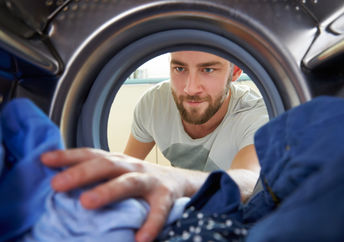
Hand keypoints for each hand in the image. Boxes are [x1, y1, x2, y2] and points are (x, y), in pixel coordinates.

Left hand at [41, 148, 201, 241]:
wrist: (178, 180)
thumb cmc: (140, 178)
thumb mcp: (118, 171)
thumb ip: (96, 175)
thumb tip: (60, 181)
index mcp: (117, 161)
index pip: (90, 154)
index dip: (68, 156)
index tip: (44, 160)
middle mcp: (131, 166)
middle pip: (105, 165)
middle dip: (81, 173)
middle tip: (57, 184)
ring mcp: (149, 180)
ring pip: (129, 183)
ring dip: (108, 191)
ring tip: (87, 203)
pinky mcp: (166, 196)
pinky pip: (158, 211)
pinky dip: (150, 224)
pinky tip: (139, 239)